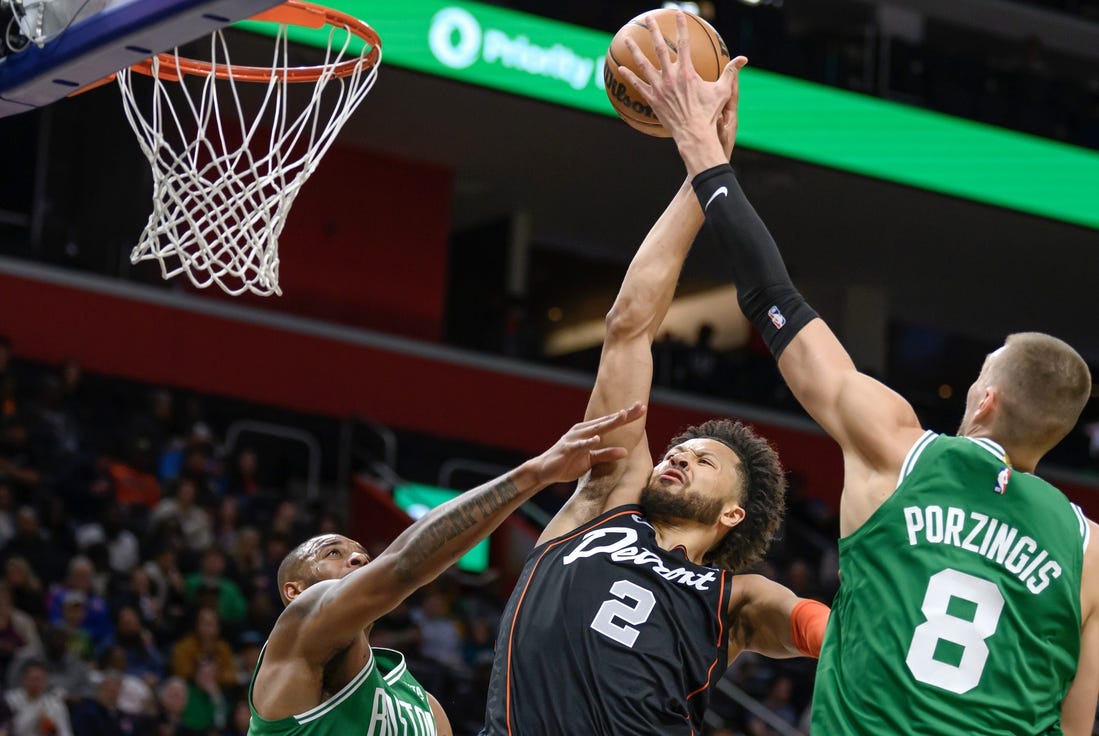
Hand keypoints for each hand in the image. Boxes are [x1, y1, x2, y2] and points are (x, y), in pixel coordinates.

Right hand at [529, 404, 645, 484]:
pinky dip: (587, 442)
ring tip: (622, 416)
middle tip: (640, 407)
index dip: (627, 416)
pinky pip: (578, 445)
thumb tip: (625, 451)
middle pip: (607, 421)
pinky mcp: (567, 449)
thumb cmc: (568, 463)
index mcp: (589, 431)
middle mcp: (583, 431)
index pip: (611, 421)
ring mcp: (574, 438)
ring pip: (595, 429)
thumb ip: (607, 455)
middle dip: (624, 415)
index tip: (642, 408)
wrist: (545, 470)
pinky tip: (596, 439)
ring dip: (608, 423)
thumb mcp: (591, 460)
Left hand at [619, 12, 746, 171]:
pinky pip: (638, 85)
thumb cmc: (710, 113)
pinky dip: (629, 76)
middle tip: (649, 18)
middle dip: (654, 30)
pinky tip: (620, 68)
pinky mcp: (652, 100)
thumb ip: (731, 72)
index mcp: (687, 71)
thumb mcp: (723, 91)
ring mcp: (659, 88)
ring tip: (627, 39)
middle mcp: (670, 76)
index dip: (681, 26)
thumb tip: (744, 59)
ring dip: (634, 50)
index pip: (684, 42)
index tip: (678, 13)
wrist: (694, 134)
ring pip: (643, 64)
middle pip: (659, 48)